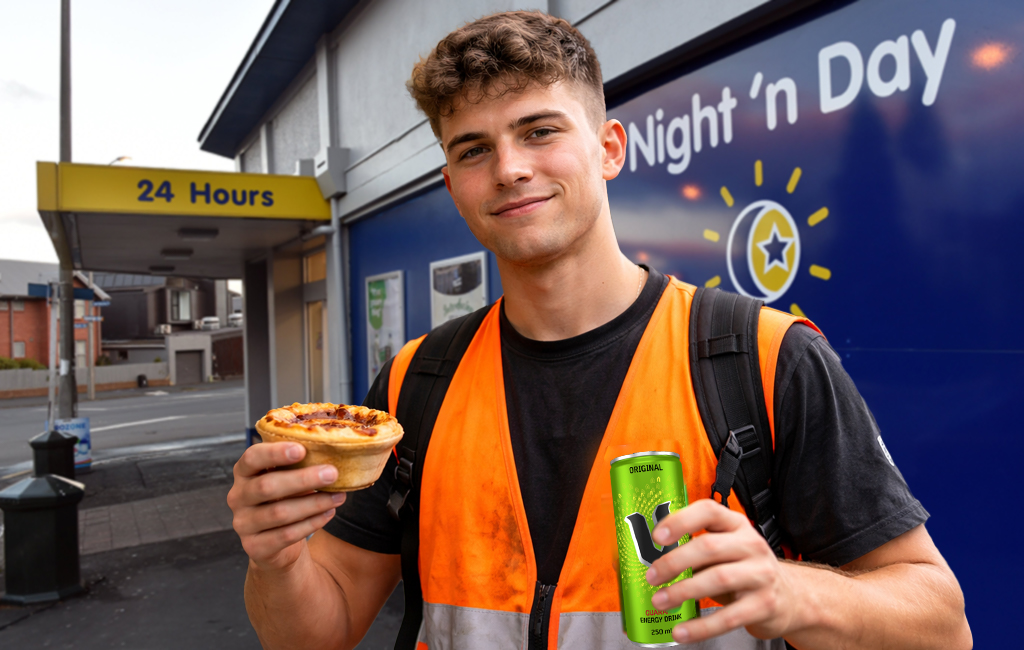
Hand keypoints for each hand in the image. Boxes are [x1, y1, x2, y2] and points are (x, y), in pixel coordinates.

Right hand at [227, 442, 346, 571]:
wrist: (274, 542)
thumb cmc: (283, 499)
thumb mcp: (286, 477)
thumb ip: (298, 464)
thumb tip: (331, 452)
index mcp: (244, 472)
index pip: (251, 458)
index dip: (275, 453)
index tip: (302, 450)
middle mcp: (238, 497)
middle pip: (266, 486)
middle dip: (303, 479)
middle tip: (332, 474)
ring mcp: (243, 523)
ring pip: (279, 513)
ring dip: (314, 503)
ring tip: (338, 497)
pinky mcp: (254, 546)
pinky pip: (286, 535)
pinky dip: (311, 523)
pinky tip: (329, 513)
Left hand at [644, 499, 798, 643]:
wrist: (788, 597)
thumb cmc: (744, 570)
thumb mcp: (724, 550)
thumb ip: (695, 549)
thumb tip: (649, 561)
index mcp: (736, 525)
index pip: (709, 511)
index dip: (681, 520)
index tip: (657, 536)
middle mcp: (751, 545)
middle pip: (708, 546)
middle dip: (674, 562)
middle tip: (652, 576)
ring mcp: (761, 574)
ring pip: (718, 578)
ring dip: (683, 591)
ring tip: (661, 601)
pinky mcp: (764, 605)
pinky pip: (729, 617)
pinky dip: (701, 626)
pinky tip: (682, 631)